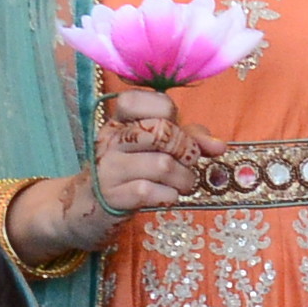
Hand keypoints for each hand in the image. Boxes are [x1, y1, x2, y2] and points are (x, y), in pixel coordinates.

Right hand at [83, 85, 195, 221]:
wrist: (88, 207)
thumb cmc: (130, 171)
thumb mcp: (154, 147)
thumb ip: (188, 138)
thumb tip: (220, 146)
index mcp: (119, 119)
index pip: (142, 99)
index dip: (167, 111)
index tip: (175, 126)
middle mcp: (111, 138)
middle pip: (161, 131)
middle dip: (187, 149)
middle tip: (189, 162)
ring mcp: (109, 167)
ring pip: (162, 164)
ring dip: (184, 178)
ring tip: (183, 184)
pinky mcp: (112, 196)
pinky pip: (151, 191)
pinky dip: (169, 196)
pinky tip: (166, 197)